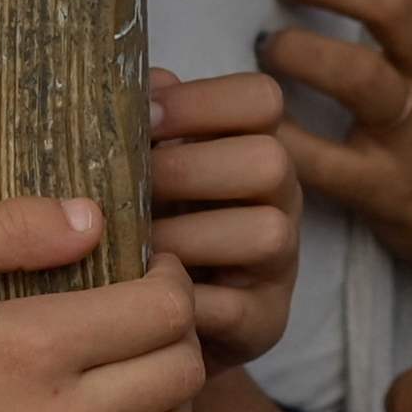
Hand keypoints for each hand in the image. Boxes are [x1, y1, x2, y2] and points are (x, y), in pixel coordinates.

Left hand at [147, 69, 300, 371]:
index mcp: (252, 148)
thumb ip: (147, 127)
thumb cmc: (149, 230)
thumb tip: (142, 84)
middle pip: (270, 160)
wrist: (157, 327)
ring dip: (187, 237)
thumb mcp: (148, 173)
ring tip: (131, 248)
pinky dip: (180, 300)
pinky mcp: (265, 321)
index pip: (261, 98)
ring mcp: (279, 263)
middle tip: (133, 190)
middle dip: (190, 170)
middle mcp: (281, 200)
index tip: (145, 120)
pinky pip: (234, 307)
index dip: (202, 101)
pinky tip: (138, 295)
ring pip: (267, 232)